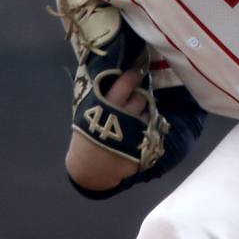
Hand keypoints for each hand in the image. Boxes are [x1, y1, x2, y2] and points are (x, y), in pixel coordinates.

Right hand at [66, 68, 148, 189]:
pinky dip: (147, 127)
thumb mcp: (87, 112)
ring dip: (143, 111)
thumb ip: (101, 93)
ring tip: (135, 115)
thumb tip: (115, 70)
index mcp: (106, 106)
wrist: (89, 168)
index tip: (138, 69)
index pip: (126, 82)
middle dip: (140, 94)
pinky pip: (151, 129)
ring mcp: (134, 133)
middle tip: (136, 95)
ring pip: (147, 112)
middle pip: (141, 96)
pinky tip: (138, 129)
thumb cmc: (87, 135)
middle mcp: (122, 117)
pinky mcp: (142, 148)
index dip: (134, 74)